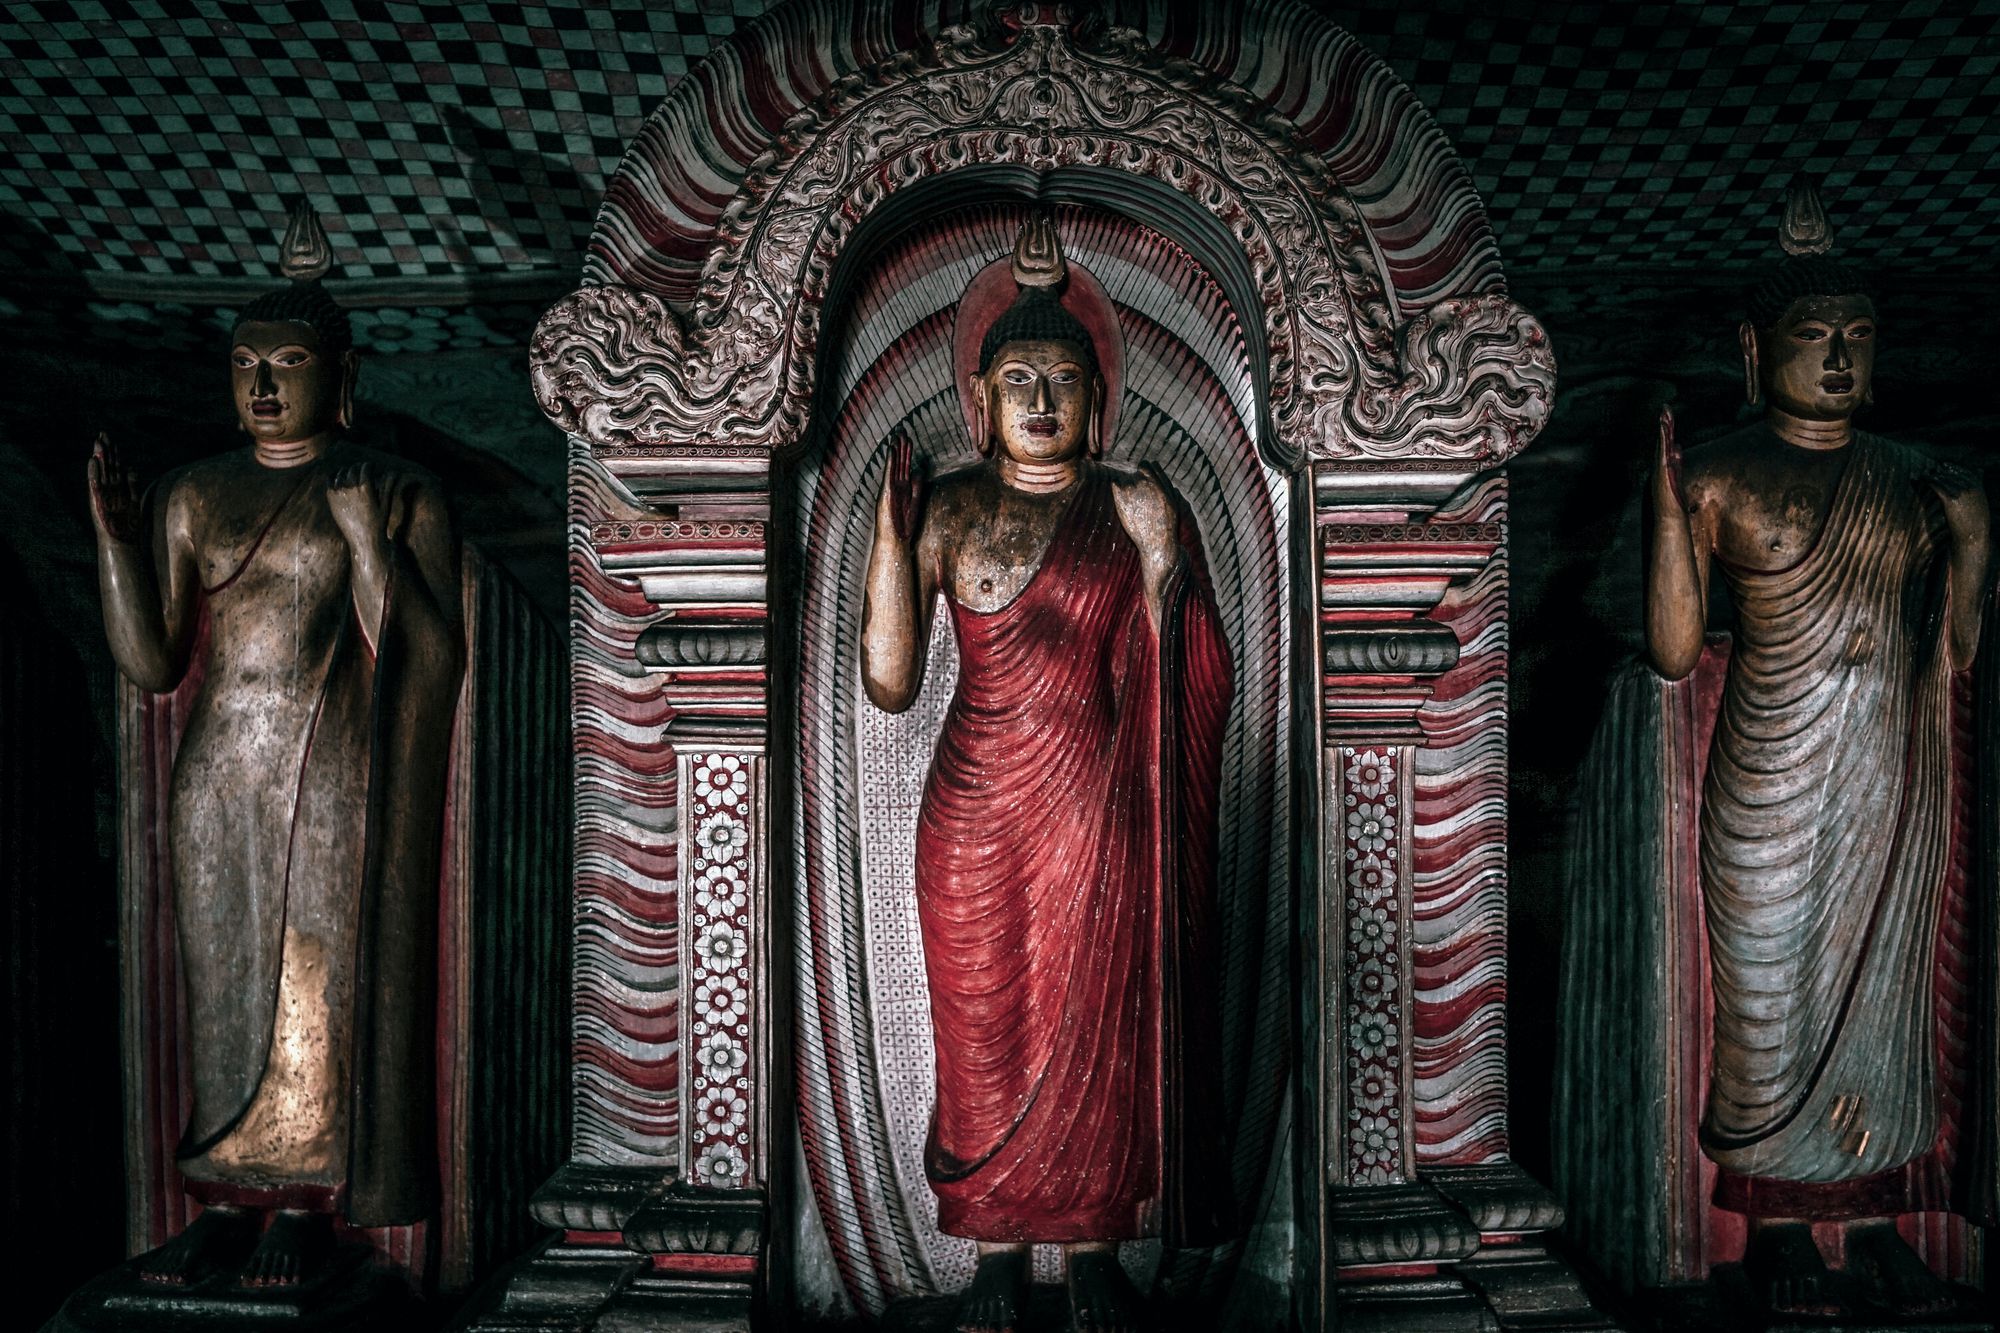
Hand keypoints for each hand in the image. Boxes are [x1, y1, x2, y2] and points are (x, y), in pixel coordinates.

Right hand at [88, 433, 143, 545]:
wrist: (121, 542)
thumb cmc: (127, 525)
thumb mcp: (133, 500)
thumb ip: (132, 484)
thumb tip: (132, 468)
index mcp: (118, 488)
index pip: (116, 466)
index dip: (114, 453)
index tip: (112, 439)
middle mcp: (108, 489)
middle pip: (107, 465)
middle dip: (105, 450)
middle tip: (102, 434)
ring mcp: (102, 494)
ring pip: (101, 471)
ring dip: (99, 457)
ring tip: (97, 442)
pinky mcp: (97, 501)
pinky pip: (95, 484)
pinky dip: (94, 472)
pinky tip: (93, 461)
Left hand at [327, 460, 387, 557]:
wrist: (362, 539)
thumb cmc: (377, 522)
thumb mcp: (385, 504)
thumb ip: (388, 486)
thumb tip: (394, 472)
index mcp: (365, 488)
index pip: (365, 467)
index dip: (370, 466)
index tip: (372, 467)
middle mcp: (350, 488)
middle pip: (353, 469)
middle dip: (359, 467)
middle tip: (363, 470)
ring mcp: (338, 492)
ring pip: (341, 472)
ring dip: (347, 471)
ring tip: (352, 474)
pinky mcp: (331, 498)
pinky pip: (330, 480)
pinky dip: (334, 476)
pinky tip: (339, 478)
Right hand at [878, 431, 927, 545]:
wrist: (894, 540)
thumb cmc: (903, 527)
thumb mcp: (914, 503)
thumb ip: (917, 487)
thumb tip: (919, 472)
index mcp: (902, 489)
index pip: (904, 467)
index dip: (907, 454)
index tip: (909, 440)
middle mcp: (894, 486)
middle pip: (899, 463)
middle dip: (901, 448)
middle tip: (902, 431)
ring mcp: (889, 488)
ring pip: (893, 465)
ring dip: (895, 451)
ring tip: (897, 436)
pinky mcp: (886, 492)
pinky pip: (889, 473)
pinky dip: (890, 461)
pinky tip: (892, 450)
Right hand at [1653, 406, 1684, 510]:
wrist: (1669, 517)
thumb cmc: (1673, 503)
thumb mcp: (1677, 478)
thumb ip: (1677, 463)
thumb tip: (1677, 448)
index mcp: (1664, 466)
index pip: (1665, 445)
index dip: (1667, 431)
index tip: (1667, 418)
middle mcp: (1660, 465)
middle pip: (1663, 441)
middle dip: (1665, 424)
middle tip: (1666, 409)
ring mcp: (1660, 467)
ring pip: (1662, 443)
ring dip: (1664, 427)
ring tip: (1665, 413)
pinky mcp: (1662, 469)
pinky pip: (1663, 449)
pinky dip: (1663, 438)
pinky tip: (1665, 428)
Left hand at [1919, 455, 1989, 533]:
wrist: (1973, 535)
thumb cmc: (1975, 522)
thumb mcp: (1981, 503)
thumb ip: (1978, 489)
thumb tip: (1978, 476)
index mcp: (1979, 487)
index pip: (1965, 472)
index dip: (1954, 468)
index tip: (1945, 465)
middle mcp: (1971, 487)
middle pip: (1954, 474)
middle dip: (1942, 470)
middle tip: (1932, 468)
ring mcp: (1961, 493)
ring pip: (1944, 479)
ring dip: (1933, 475)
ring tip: (1924, 474)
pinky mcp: (1951, 500)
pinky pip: (1937, 486)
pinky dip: (1928, 481)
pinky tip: (1921, 480)